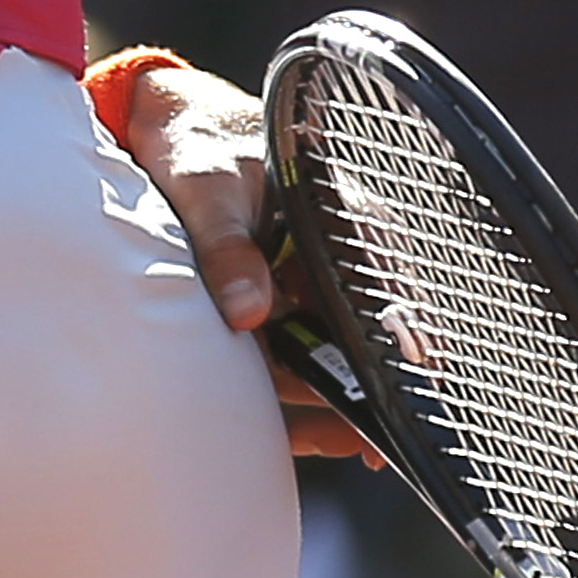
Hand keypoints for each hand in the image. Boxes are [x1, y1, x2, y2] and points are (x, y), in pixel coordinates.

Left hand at [102, 58, 381, 463]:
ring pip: (331, 351)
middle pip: (364, 331)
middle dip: (373, 385)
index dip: (405, 335)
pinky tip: (310, 433)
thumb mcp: (207, 189)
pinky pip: (292, 356)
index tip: (418, 377)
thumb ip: (227, 248)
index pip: (385, 285)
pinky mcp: (268, 309)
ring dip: (338, 396)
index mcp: (336, 218)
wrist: (159, 129)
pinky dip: (299, 394)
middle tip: (374, 443)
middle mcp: (328, 258)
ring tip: (351, 447)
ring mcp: (300, 287)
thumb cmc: (194, 146)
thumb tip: (249, 314)